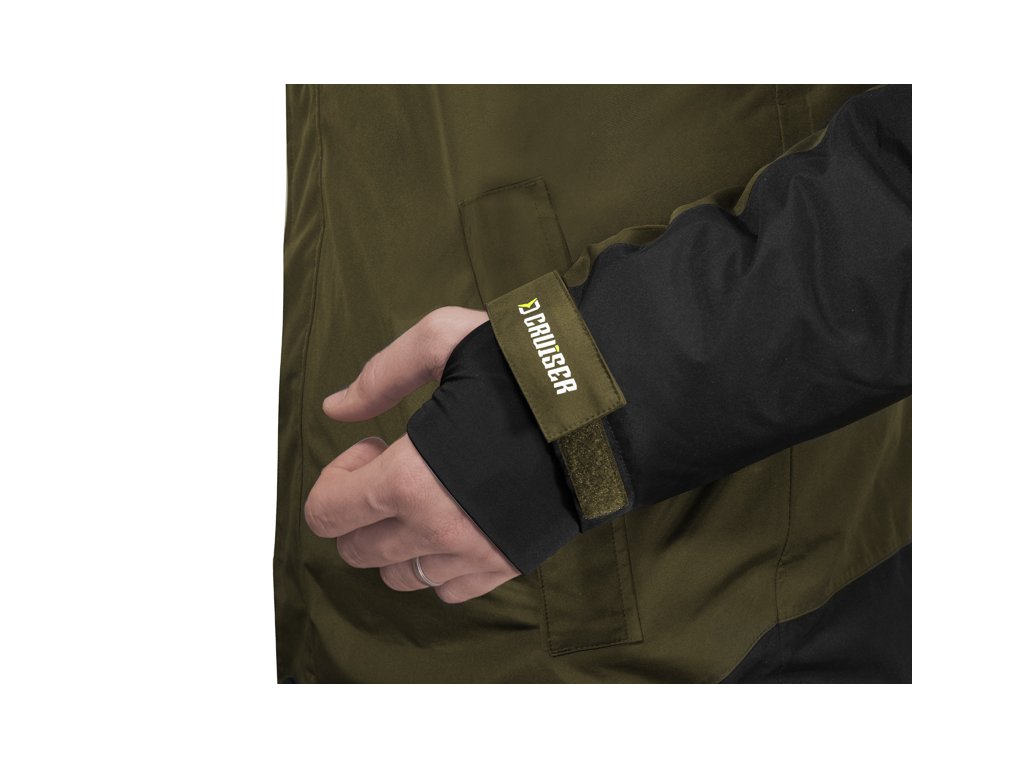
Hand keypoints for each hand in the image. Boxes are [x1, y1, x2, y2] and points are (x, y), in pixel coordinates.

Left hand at [304, 307, 520, 602]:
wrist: (610, 408)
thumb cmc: (526, 369)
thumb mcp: (445, 339)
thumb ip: (381, 373)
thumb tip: (335, 409)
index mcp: (408, 479)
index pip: (325, 514)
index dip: (335, 478)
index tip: (372, 448)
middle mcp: (435, 528)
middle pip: (356, 549)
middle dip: (360, 508)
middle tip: (394, 468)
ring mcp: (473, 554)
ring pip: (398, 576)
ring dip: (395, 538)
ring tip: (425, 494)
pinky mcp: (507, 566)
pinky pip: (447, 590)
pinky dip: (437, 562)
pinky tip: (455, 520)